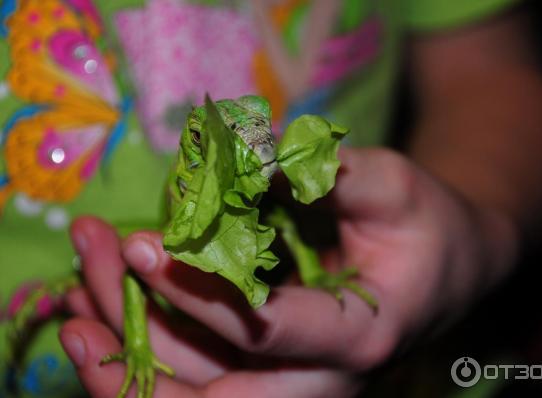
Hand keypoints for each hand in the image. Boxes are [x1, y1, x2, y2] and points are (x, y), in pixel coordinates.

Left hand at [61, 147, 516, 396]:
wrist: (448, 265)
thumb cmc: (428, 225)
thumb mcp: (393, 185)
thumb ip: (324, 172)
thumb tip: (240, 156)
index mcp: (359, 337)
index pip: (268, 330)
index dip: (205, 290)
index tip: (148, 244)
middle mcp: (321, 379)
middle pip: (215, 389)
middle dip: (142, 337)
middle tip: (96, 268)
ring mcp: (292, 382)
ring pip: (196, 390)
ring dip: (129, 343)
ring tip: (82, 283)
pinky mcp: (270, 369)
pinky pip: (197, 374)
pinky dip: (146, 345)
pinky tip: (104, 306)